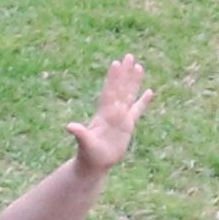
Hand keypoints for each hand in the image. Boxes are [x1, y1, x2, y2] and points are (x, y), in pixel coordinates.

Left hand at [65, 56, 150, 176]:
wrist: (94, 164)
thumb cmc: (89, 155)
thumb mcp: (85, 144)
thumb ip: (80, 134)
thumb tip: (69, 126)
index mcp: (104, 115)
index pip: (110, 93)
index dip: (113, 79)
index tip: (116, 64)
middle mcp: (112, 112)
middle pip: (121, 88)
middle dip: (125, 73)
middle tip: (129, 55)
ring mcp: (121, 118)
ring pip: (129, 95)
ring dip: (134, 82)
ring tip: (139, 66)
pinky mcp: (128, 126)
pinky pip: (137, 110)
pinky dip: (143, 101)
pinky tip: (150, 91)